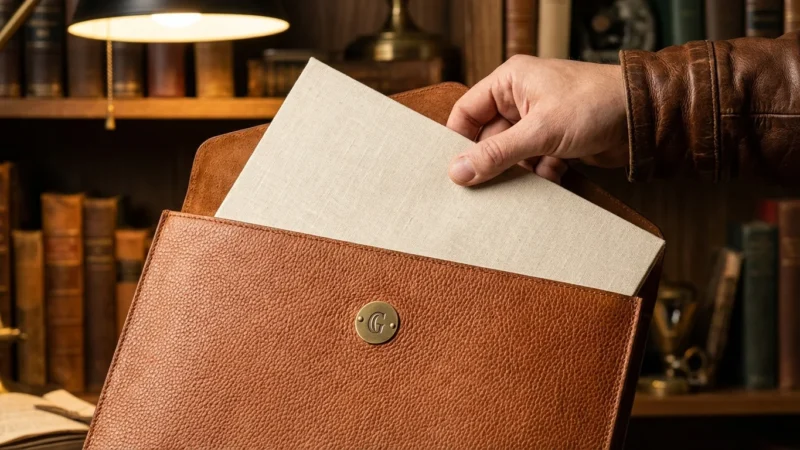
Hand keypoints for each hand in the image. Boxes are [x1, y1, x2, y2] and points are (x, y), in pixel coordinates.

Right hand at [446, 55, 628, 185]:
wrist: (645, 116)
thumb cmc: (595, 105)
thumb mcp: (540, 131)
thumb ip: (496, 153)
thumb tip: (458, 172)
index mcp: (510, 82)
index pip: (466, 112)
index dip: (458, 141)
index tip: (453, 171)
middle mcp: (520, 98)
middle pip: (488, 138)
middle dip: (494, 162)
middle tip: (489, 186)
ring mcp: (538, 120)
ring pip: (511, 154)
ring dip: (520, 170)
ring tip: (534, 174)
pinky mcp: (555, 139)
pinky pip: (533, 162)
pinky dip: (541, 173)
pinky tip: (555, 172)